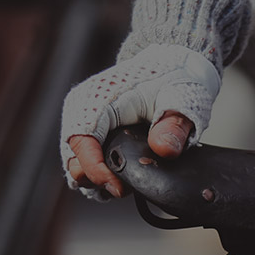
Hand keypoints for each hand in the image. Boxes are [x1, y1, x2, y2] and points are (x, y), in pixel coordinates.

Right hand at [59, 44, 222, 198]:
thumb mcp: (181, 100)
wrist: (169, 67)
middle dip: (96, 179)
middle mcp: (82, 110)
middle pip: (73, 158)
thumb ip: (174, 127)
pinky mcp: (90, 134)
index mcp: (97, 99)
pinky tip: (123, 178)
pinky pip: (86, 163)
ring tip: (126, 184)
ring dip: (98, 180)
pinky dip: (101, 175)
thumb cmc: (172, 79)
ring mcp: (84, 123)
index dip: (96, 170)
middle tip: (126, 188)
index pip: (82, 141)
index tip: (119, 188)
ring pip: (77, 165)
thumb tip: (164, 150)